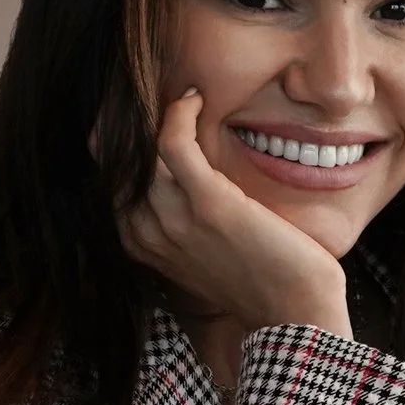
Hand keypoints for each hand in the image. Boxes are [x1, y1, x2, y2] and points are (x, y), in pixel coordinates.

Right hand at [117, 88, 352, 337]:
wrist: (295, 315)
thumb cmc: (261, 285)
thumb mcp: (207, 255)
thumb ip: (185, 225)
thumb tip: (188, 186)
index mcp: (143, 245)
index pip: (110, 183)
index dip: (117, 145)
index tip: (137, 114)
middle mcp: (149, 232)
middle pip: (113, 161)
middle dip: (123, 120)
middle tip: (149, 90)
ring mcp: (174, 218)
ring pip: (138, 148)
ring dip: (153, 111)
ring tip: (178, 94)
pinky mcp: (208, 203)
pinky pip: (172, 143)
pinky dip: (179, 113)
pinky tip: (194, 99)